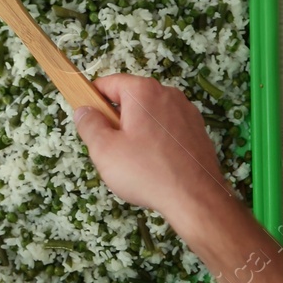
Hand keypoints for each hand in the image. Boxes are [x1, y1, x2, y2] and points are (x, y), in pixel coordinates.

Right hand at [73, 74, 232, 225]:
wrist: (196, 199)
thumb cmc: (147, 171)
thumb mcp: (104, 150)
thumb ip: (89, 125)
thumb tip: (84, 111)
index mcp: (143, 91)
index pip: (108, 83)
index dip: (93, 101)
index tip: (90, 123)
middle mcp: (168, 93)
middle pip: (131, 99)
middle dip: (117, 120)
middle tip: (112, 149)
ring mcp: (187, 111)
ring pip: (150, 115)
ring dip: (138, 131)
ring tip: (136, 161)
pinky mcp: (199, 130)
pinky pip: (168, 128)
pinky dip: (158, 141)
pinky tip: (157, 165)